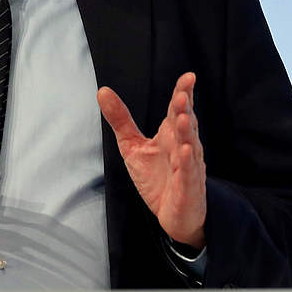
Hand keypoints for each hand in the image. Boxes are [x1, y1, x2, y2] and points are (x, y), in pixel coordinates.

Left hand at [98, 72, 205, 248]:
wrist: (172, 215)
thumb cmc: (156, 177)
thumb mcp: (132, 145)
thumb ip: (120, 119)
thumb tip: (102, 90)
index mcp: (171, 134)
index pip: (178, 110)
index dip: (184, 93)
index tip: (188, 77)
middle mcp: (183, 147)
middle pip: (185, 124)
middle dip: (185, 110)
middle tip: (183, 95)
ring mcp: (188, 167)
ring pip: (190, 146)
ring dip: (186, 132)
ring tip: (182, 118)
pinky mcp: (187, 188)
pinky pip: (188, 174)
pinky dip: (188, 163)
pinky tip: (186, 151)